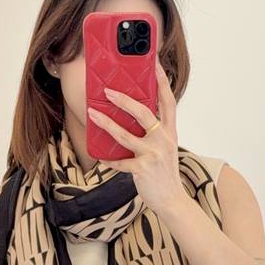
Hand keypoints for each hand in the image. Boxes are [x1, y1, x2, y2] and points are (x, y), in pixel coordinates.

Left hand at [88, 54, 187, 215]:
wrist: (172, 200)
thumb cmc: (164, 172)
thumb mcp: (165, 148)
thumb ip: (154, 132)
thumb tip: (131, 117)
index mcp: (169, 131)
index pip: (167, 101)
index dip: (161, 82)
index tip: (154, 64)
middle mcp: (163, 139)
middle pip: (142, 113)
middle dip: (124, 100)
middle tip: (108, 91)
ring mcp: (153, 154)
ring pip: (125, 135)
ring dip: (106, 123)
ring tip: (93, 113)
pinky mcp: (142, 169)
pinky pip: (120, 161)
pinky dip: (109, 159)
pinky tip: (101, 156)